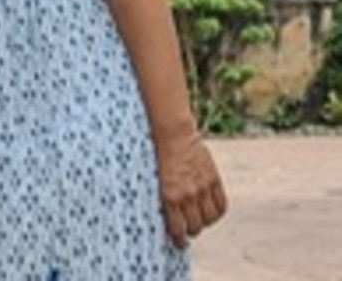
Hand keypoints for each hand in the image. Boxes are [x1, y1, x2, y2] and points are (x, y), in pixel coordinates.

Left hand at [156, 131, 226, 247]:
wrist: (173, 135)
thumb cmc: (159, 156)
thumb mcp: (156, 180)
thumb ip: (165, 198)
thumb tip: (169, 218)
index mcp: (169, 196)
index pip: (178, 229)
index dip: (179, 240)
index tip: (179, 243)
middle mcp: (187, 195)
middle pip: (196, 227)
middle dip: (191, 232)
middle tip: (189, 231)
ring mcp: (202, 188)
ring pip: (210, 219)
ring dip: (205, 224)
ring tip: (199, 221)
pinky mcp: (214, 180)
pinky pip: (221, 205)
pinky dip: (217, 213)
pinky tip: (211, 213)